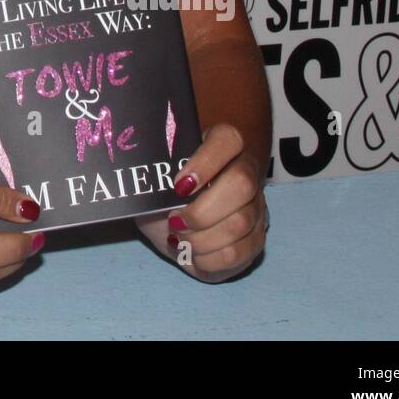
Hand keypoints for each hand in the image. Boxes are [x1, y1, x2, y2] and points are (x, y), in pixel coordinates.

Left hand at [134, 122, 268, 282]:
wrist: (170, 227)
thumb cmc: (161, 195)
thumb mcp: (154, 180)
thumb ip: (155, 172)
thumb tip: (142, 175)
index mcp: (221, 147)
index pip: (227, 139)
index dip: (205, 161)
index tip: (178, 186)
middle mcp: (246, 173)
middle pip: (241, 184)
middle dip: (202, 210)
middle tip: (174, 221)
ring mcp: (256, 208)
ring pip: (239, 223)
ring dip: (200, 239)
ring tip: (178, 239)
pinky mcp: (256, 241)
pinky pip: (238, 253)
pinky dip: (207, 259)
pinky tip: (191, 254)